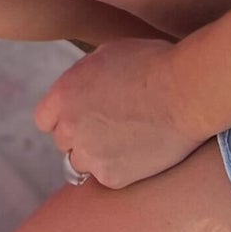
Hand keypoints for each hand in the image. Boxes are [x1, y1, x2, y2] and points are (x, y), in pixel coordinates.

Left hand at [33, 38, 203, 191]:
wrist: (185, 92)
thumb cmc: (152, 64)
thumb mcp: (107, 55)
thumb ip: (83, 77)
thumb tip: (81, 88)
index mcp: (63, 94)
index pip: (45, 119)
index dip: (64, 117)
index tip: (83, 116)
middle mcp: (70, 127)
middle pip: (64, 142)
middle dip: (82, 135)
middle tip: (112, 127)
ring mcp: (89, 155)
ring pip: (81, 163)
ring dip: (97, 155)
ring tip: (128, 140)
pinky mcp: (111, 177)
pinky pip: (107, 177)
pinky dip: (120, 168)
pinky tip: (141, 151)